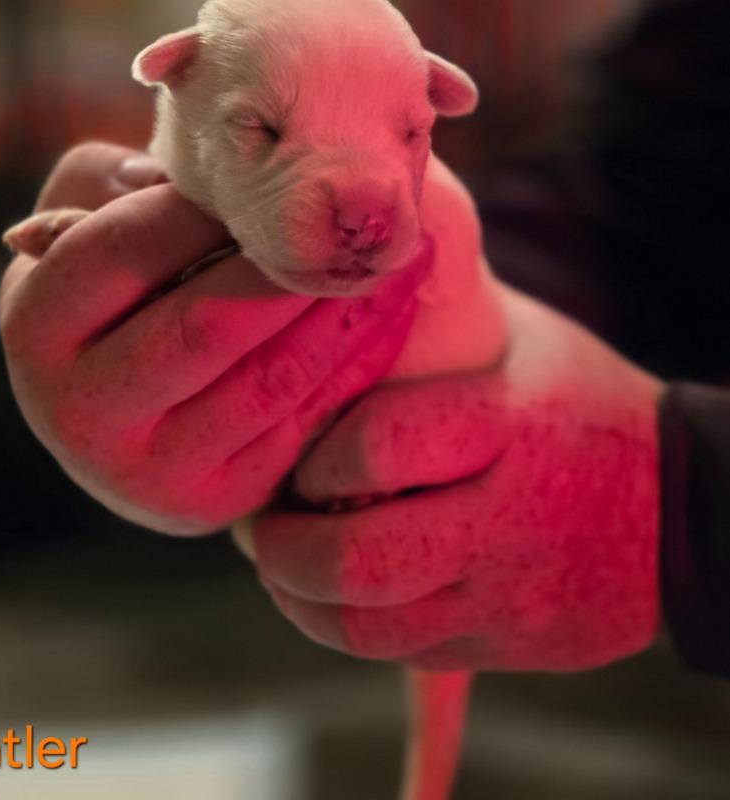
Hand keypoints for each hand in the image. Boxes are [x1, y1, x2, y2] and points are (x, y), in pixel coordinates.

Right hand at [0, 142, 429, 534]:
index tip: (274, 178)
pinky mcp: (218, 500)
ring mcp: (152, 469)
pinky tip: (393, 310)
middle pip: (208, 323)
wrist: (114, 421)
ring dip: (347, 310)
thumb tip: (188, 187)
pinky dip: (358, 359)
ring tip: (404, 255)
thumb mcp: (78, 233)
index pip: (129, 246)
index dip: (210, 205)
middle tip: (358, 219)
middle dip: (294, 266)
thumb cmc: (106, 300)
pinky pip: (304, 418)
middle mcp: (83, 409)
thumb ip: (109, 187)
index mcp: (36, 326)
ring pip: (272, 377)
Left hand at [244, 287, 662, 670]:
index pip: (377, 446)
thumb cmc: (577, 406)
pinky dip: (345, 630)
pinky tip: (330, 598)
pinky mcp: (509, 644)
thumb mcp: (520, 343)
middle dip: (284, 552)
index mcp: (503, 420)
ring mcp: (507, 590)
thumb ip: (431, 324)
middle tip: (261, 531)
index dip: (318, 459)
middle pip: (362, 559)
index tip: (301, 458)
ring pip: (370, 625)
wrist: (680, 509)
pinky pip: (403, 653)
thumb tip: (327, 288)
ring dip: (301, 602)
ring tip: (283, 567)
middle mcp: (503, 513)